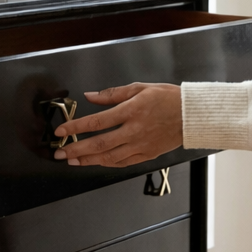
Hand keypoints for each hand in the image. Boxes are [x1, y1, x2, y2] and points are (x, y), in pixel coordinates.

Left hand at [52, 83, 182, 167]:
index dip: (76, 128)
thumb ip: (112, 93)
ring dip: (88, 160)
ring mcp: (140, 145)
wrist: (191, 115)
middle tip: (60, 153)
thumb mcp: (140, 88)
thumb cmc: (168, 99)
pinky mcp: (146, 155)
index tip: (62, 131)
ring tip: (72, 161)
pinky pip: (123, 163)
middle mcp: (134, 130)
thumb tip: (90, 96)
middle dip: (76, 149)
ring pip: (109, 157)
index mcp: (132, 111)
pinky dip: (107, 164)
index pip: (97, 121)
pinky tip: (95, 162)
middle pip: (99, 144)